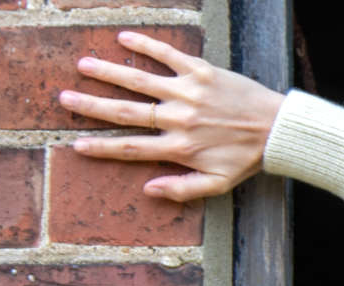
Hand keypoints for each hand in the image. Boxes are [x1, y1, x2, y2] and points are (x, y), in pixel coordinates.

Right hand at [59, 30, 285, 201]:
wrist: (278, 129)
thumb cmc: (247, 158)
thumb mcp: (217, 184)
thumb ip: (182, 189)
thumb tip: (147, 189)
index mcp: (180, 148)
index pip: (131, 148)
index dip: (101, 148)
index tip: (76, 144)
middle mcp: (179, 119)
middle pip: (126, 112)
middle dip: (92, 106)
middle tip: (65, 99)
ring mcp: (189, 93)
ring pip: (141, 81)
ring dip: (109, 72)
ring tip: (83, 65)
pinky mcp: (202, 71)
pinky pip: (169, 55)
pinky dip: (146, 45)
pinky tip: (123, 38)